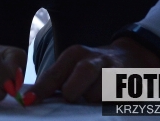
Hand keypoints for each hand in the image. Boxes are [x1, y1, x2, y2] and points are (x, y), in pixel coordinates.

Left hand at [26, 37, 159, 103]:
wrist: (130, 57)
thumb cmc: (94, 67)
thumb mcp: (74, 65)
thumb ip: (57, 80)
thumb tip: (33, 98)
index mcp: (75, 55)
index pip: (53, 75)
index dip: (41, 90)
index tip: (29, 101)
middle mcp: (93, 60)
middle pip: (73, 87)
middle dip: (70, 96)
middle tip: (72, 96)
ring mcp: (112, 73)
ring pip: (93, 98)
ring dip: (91, 101)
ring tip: (96, 94)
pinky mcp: (127, 86)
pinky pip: (111, 103)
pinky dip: (106, 105)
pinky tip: (109, 98)